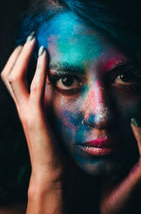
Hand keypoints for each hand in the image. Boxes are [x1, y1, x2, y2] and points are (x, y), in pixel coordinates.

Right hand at [1, 34, 64, 188]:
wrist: (53, 175)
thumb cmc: (56, 151)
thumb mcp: (52, 123)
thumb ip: (51, 107)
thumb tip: (60, 90)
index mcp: (25, 110)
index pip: (14, 80)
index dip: (18, 61)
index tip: (31, 46)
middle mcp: (21, 109)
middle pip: (8, 74)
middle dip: (17, 54)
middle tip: (28, 38)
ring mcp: (25, 113)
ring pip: (13, 77)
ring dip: (23, 56)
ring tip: (32, 41)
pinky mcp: (35, 118)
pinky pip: (34, 87)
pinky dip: (38, 68)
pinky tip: (45, 54)